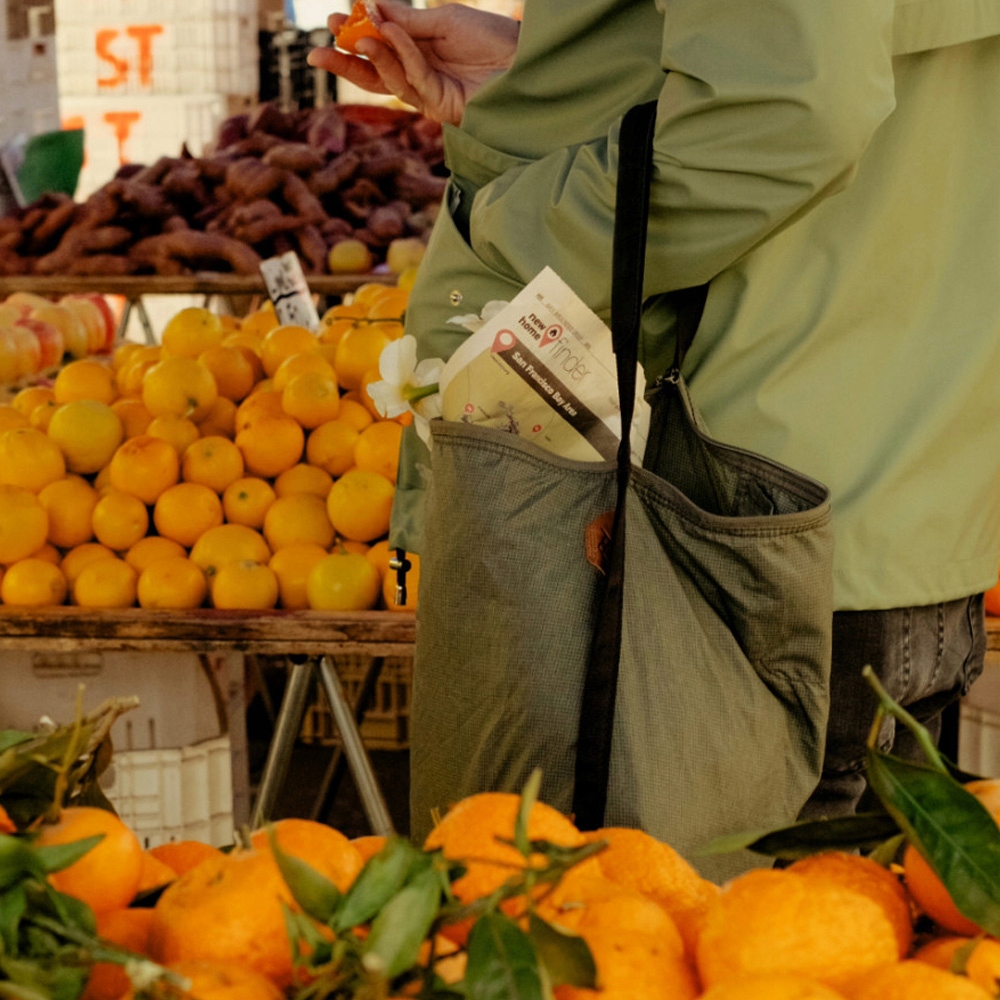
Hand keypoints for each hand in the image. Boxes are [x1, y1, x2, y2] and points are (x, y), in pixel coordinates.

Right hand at [307, 0, 519, 125]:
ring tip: (355, 34)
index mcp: (418, 55)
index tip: (332, 22)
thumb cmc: (492, 39)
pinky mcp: (442, 106)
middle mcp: (420, 78)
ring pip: (389, 81)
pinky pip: (414, 79)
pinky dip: (401, 54)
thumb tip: (373, 8)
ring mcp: (430, 95)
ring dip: (370, 56)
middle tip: (315, 51)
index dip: (355, 38)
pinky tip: (389, 34)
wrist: (526, 60)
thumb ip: (409, 21)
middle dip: (345, 63)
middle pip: (374, 76)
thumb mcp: (445, 21)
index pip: (379, 51)